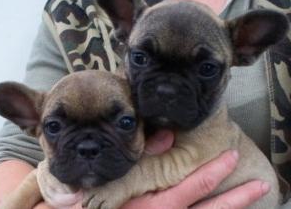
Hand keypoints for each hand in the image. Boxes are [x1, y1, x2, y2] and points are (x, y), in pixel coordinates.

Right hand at [40, 130, 268, 208]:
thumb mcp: (101, 179)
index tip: (231, 157)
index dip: (212, 175)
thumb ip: (134, 159)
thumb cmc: (77, 201)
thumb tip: (166, 137)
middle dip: (235, 200)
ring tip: (252, 194)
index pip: (187, 192)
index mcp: (143, 208)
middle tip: (262, 185)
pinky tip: (217, 206)